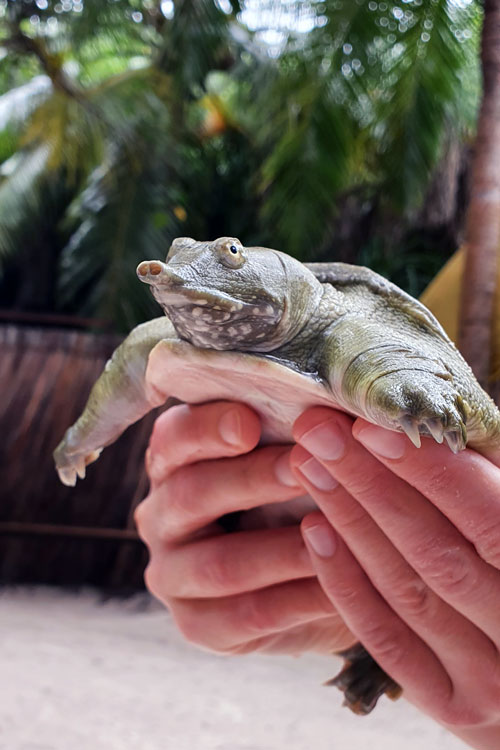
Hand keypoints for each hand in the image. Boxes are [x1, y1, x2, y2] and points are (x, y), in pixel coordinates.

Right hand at [134, 401, 354, 655]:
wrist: (317, 577)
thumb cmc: (301, 497)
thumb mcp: (296, 460)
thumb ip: (297, 436)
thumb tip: (327, 410)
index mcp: (174, 463)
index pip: (174, 437)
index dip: (208, 428)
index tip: (251, 424)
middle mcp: (161, 516)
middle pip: (191, 495)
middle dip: (251, 480)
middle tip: (303, 469)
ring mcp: (171, 575)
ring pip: (219, 563)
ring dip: (281, 549)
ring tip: (335, 532)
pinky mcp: (198, 625)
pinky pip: (246, 615)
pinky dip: (297, 601)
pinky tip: (338, 589)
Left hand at [291, 407, 499, 749]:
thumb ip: (488, 490)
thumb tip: (425, 428)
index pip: (489, 520)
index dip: (429, 472)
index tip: (369, 426)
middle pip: (436, 553)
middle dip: (369, 484)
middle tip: (318, 433)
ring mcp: (491, 682)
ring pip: (406, 591)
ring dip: (350, 521)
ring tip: (310, 467)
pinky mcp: (454, 707)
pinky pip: (387, 640)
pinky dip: (346, 583)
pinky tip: (315, 530)